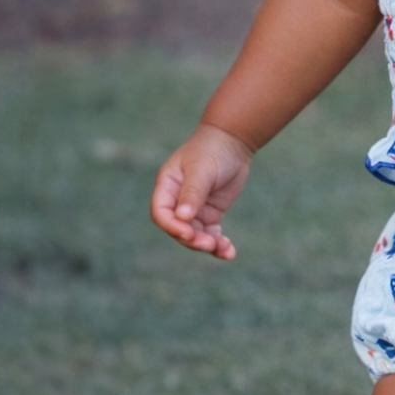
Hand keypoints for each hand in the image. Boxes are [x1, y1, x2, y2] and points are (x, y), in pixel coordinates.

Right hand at [150, 124, 253, 260]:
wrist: (233, 142)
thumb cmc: (212, 150)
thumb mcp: (202, 169)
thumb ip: (192, 192)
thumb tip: (182, 217)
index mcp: (167, 187)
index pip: (161, 213)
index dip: (172, 226)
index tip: (189, 233)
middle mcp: (177, 200)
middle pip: (178, 228)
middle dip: (193, 239)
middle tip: (209, 244)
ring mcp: (193, 209)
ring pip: (195, 235)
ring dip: (207, 245)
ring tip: (225, 250)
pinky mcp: (209, 214)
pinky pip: (210, 234)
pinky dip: (219, 244)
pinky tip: (229, 252)